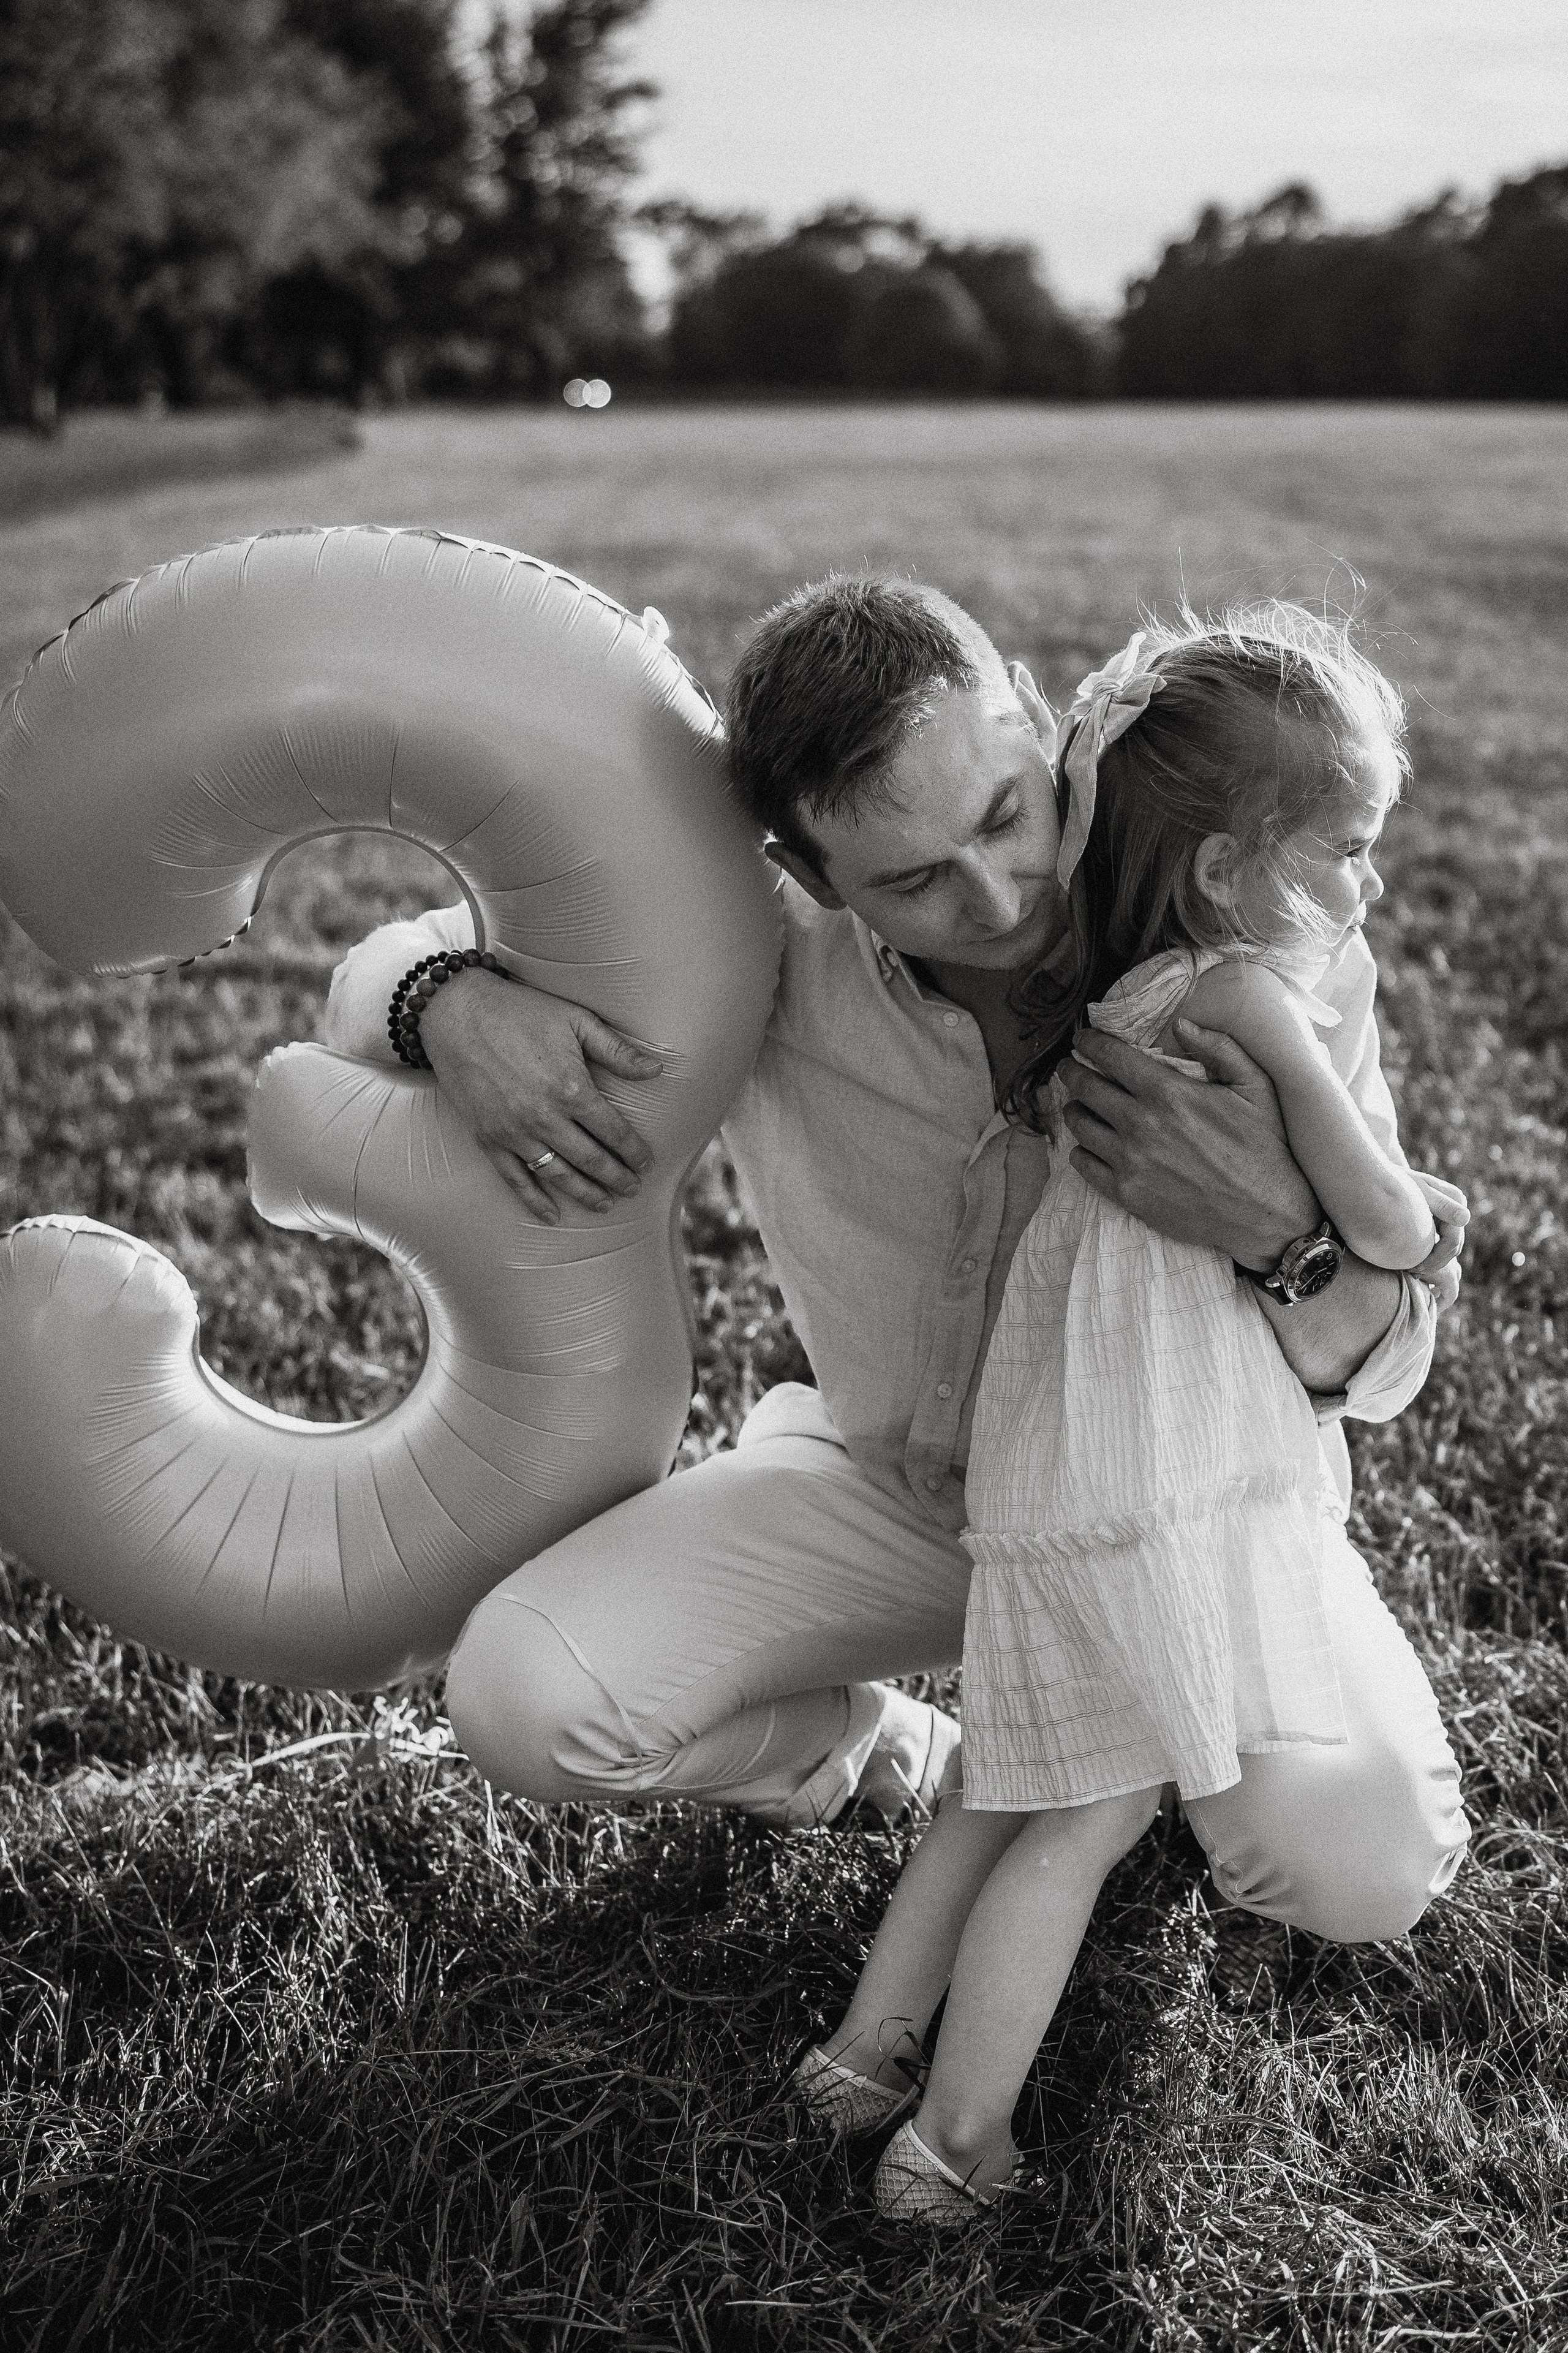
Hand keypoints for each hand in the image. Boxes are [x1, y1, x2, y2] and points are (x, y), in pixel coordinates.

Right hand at [418, 969, 661, 1224]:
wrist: (455, 1013)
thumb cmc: (520, 1011)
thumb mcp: (576, 1020)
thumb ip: (617, 1050)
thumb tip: (657, 1070)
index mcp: (571, 1089)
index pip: (614, 1132)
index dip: (635, 1152)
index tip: (647, 1164)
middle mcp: (545, 1118)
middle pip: (592, 1160)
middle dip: (617, 1178)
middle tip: (633, 1188)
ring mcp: (514, 1132)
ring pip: (559, 1176)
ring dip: (586, 1194)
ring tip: (606, 1204)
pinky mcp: (488, 1139)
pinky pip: (516, 1180)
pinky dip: (535, 1201)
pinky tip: (553, 1215)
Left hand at [1059, 1016, 1318, 1266]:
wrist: (1266, 1214)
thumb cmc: (1265, 1147)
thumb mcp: (1255, 1086)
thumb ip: (1220, 1047)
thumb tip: (1182, 1023)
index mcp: (1169, 1093)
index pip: (1110, 1056)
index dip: (1089, 1043)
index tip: (1081, 1039)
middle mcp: (1141, 1125)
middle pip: (1084, 1087)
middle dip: (1071, 1071)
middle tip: (1069, 1068)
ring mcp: (1130, 1161)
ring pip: (1078, 1124)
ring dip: (1074, 1108)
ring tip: (1079, 1105)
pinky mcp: (1127, 1193)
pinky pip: (1083, 1164)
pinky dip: (1080, 1149)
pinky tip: (1089, 1144)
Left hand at [1407, 1169, 1468, 1297]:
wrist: (1383, 1174)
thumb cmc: (1396, 1181)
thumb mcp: (1416, 1190)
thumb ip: (1439, 1204)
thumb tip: (1465, 1219)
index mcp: (1455, 1199)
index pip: (1453, 1240)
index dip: (1436, 1258)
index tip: (1416, 1268)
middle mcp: (1457, 1207)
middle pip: (1453, 1247)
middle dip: (1435, 1264)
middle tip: (1412, 1274)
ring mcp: (1450, 1214)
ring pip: (1449, 1248)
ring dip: (1434, 1263)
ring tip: (1412, 1272)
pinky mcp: (1440, 1220)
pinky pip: (1440, 1243)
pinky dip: (1430, 1255)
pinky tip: (1412, 1263)